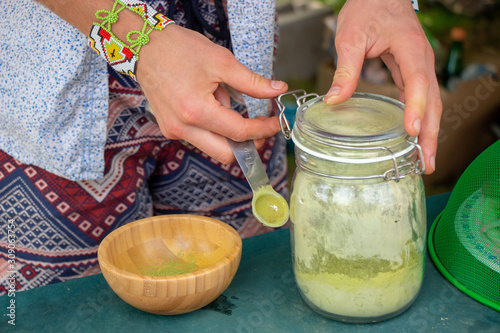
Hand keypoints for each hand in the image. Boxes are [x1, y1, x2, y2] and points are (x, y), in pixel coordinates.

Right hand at [137, 25, 287, 163]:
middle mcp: (182, 128)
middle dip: (249, 144)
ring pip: (213, 149)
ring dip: (230, 136)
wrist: (145, 46)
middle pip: (226, 154)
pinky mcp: (169, 129)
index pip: (239, 132)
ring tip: (228, 104)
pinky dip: (214, 129)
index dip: (263, 130)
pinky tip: (212, 105)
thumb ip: (252, 82)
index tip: (276, 122)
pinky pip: (200, 139)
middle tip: (262, 128)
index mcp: (196, 111)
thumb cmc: (180, 49)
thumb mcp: (222, 61)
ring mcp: (173, 131)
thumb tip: (279, 90)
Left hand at [325, 0, 441, 173]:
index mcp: (410, 48)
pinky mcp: (412, 71)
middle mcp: (421, 60)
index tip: (412, 131)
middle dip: (430, 133)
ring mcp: (419, 66)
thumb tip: (333, 101)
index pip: (418, 81)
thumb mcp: (351, 37)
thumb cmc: (368, 9)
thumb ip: (345, 69)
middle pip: (433, 100)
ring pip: (430, 102)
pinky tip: (412, 136)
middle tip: (426, 163)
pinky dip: (420, 119)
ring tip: (423, 160)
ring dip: (428, 131)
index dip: (416, 107)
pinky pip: (421, 98)